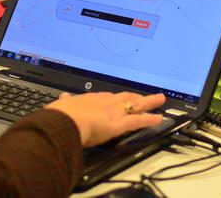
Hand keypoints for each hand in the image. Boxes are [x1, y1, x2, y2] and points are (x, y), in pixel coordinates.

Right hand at [46, 92, 165, 146]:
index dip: (116, 97)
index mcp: (90, 99)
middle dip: (136, 96)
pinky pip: (137, 121)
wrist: (65, 120)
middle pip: (125, 97)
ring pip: (135, 105)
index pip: (107, 97)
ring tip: (159, 100)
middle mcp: (105, 103)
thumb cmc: (60, 115)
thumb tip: (62, 98)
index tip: (121, 97)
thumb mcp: (60, 105)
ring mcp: (113, 113)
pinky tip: (158, 119)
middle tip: (146, 95)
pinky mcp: (118, 125)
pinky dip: (149, 120)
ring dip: (149, 102)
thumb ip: (65, 102)